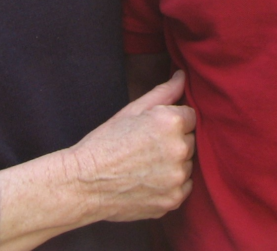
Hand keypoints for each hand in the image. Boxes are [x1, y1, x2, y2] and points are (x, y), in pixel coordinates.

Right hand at [67, 69, 195, 221]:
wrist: (85, 183)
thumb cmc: (107, 142)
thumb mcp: (133, 109)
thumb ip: (164, 92)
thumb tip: (182, 76)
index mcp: (171, 122)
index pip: (190, 116)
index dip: (172, 120)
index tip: (154, 129)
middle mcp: (179, 149)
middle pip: (190, 140)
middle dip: (174, 141)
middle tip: (147, 147)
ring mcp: (177, 178)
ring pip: (187, 164)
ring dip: (174, 163)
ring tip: (146, 165)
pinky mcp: (173, 200)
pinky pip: (183, 186)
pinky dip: (172, 184)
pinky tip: (149, 180)